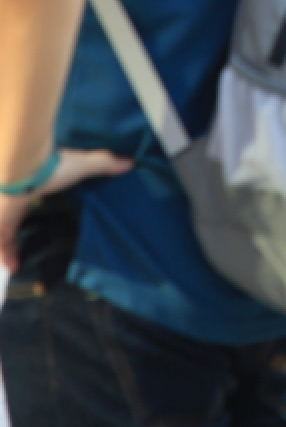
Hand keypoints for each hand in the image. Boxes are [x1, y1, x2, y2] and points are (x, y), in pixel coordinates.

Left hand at [0, 148, 131, 271]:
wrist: (23, 170)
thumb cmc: (53, 166)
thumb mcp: (84, 165)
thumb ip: (103, 164)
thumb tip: (130, 162)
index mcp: (33, 184)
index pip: (29, 196)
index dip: (29, 203)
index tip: (33, 206)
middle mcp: (15, 199)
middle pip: (12, 218)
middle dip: (13, 227)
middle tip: (22, 242)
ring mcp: (5, 213)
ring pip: (4, 232)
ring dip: (7, 247)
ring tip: (15, 263)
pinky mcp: (2, 225)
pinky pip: (4, 244)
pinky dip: (7, 256)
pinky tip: (14, 267)